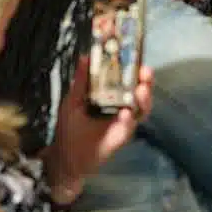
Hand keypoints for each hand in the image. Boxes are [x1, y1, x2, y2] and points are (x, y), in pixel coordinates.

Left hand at [44, 59, 153, 198]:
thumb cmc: (70, 129)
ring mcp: (124, 123)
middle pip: (139, 92)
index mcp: (111, 97)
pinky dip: (129, 120)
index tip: (134, 54)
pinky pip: (129, 128)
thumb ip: (81, 81)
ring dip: (144, 99)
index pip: (126, 79)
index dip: (133, 67)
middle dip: (145, 81)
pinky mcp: (121, 137)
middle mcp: (122, 108)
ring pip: (141, 109)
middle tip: (146, 71)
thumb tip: (85, 57)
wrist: (65, 157)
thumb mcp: (72, 101)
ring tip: (141, 90)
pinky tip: (126, 113)